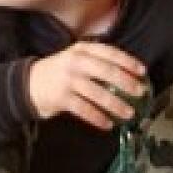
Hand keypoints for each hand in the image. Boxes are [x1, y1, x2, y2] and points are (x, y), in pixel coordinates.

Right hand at [27, 42, 147, 128]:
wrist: (29, 83)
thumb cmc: (60, 71)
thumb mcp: (76, 56)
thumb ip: (96, 60)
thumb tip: (127, 72)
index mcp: (82, 49)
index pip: (109, 52)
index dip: (127, 61)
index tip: (142, 71)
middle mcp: (76, 62)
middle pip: (106, 71)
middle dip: (126, 82)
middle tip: (140, 91)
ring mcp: (68, 80)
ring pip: (97, 93)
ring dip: (115, 104)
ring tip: (129, 112)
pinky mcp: (62, 98)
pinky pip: (84, 110)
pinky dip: (98, 118)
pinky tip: (108, 124)